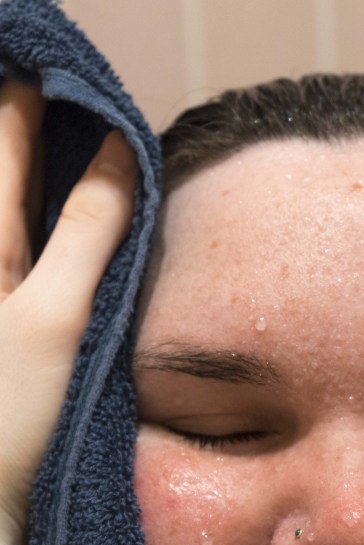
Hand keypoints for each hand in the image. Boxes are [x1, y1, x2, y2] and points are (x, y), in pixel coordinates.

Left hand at [0, 80, 135, 544]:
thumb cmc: (6, 415)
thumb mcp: (55, 318)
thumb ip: (85, 233)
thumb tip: (119, 155)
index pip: (5, 134)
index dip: (40, 93)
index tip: (80, 77)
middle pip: (8, 163)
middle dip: (45, 123)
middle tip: (87, 102)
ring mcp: (0, 287)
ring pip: (17, 202)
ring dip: (53, 171)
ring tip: (92, 149)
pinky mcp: (13, 318)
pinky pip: (32, 245)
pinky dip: (60, 221)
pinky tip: (82, 224)